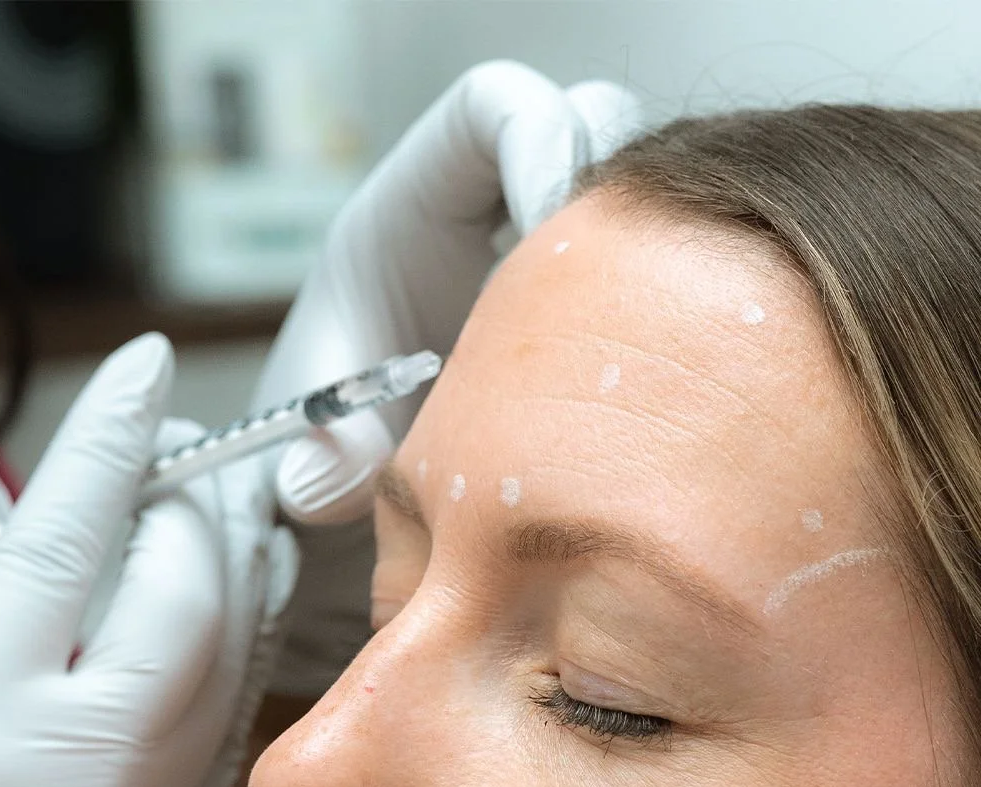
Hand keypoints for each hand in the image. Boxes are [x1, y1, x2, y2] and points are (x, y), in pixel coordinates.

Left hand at [251, 61, 639, 695]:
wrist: (368, 467)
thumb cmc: (331, 430)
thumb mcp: (316, 444)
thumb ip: (314, 463)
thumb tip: (329, 482)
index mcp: (412, 206)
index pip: (491, 107)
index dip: (539, 136)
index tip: (554, 225)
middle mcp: (487, 210)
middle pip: (587, 124)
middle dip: (621, 191)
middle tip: (621, 291)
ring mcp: (543, 250)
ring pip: (637, 195)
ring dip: (658, 248)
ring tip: (641, 339)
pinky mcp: (587, 294)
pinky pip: (652, 261)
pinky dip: (669, 296)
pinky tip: (648, 370)